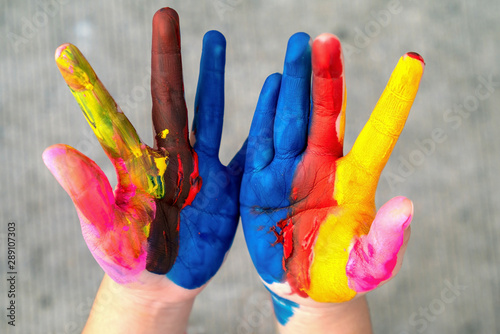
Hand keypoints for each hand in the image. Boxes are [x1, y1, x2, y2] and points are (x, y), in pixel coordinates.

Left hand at [43, 8, 243, 297]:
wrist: (163, 280)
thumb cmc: (128, 257)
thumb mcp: (106, 229)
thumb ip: (87, 192)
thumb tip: (51, 151)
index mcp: (136, 167)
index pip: (112, 118)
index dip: (90, 87)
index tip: (68, 51)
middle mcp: (169, 158)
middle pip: (170, 99)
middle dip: (168, 58)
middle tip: (165, 15)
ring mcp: (201, 169)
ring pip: (209, 113)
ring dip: (212, 77)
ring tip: (214, 37)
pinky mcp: (227, 187)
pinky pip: (246, 150)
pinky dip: (259, 123)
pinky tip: (272, 95)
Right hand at [240, 32, 423, 323]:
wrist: (300, 284)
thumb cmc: (338, 274)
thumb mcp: (366, 264)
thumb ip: (385, 241)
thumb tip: (408, 206)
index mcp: (354, 182)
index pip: (379, 132)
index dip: (395, 98)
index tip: (412, 60)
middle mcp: (323, 167)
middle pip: (327, 114)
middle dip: (327, 77)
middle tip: (326, 39)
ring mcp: (290, 171)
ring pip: (293, 118)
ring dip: (296, 84)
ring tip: (300, 46)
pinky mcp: (260, 182)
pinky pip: (262, 141)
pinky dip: (266, 112)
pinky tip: (274, 84)